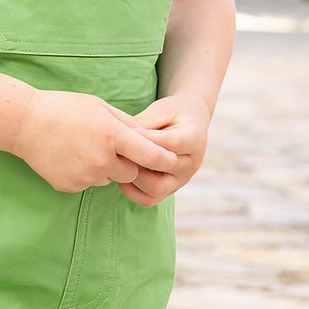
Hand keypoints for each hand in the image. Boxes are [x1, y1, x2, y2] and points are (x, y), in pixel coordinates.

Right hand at [12, 90, 180, 193]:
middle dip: (129, 163)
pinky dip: (85, 173)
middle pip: (131, 172)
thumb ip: (128, 125)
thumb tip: (152, 140)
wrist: (24, 124)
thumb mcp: (100, 107)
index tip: (172, 160)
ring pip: (109, 178)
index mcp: (112, 136)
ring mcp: (84, 176)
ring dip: (105, 168)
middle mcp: (101, 160)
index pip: (151, 156)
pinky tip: (70, 156)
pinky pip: (88, 183)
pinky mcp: (70, 187)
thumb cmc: (65, 108)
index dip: (165, 159)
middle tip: (113, 147)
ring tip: (84, 147)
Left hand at [103, 92, 210, 206]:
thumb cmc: (173, 112)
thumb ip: (144, 124)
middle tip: (115, 150)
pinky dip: (132, 191)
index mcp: (194, 139)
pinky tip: (121, 175)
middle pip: (162, 168)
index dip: (143, 139)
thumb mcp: (161, 109)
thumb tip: (121, 138)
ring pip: (155, 189)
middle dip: (136, 159)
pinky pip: (150, 199)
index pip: (169, 143)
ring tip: (117, 162)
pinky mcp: (170, 190)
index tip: (121, 133)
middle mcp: (191, 164)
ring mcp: (182, 180)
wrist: (189, 123)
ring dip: (132, 177)